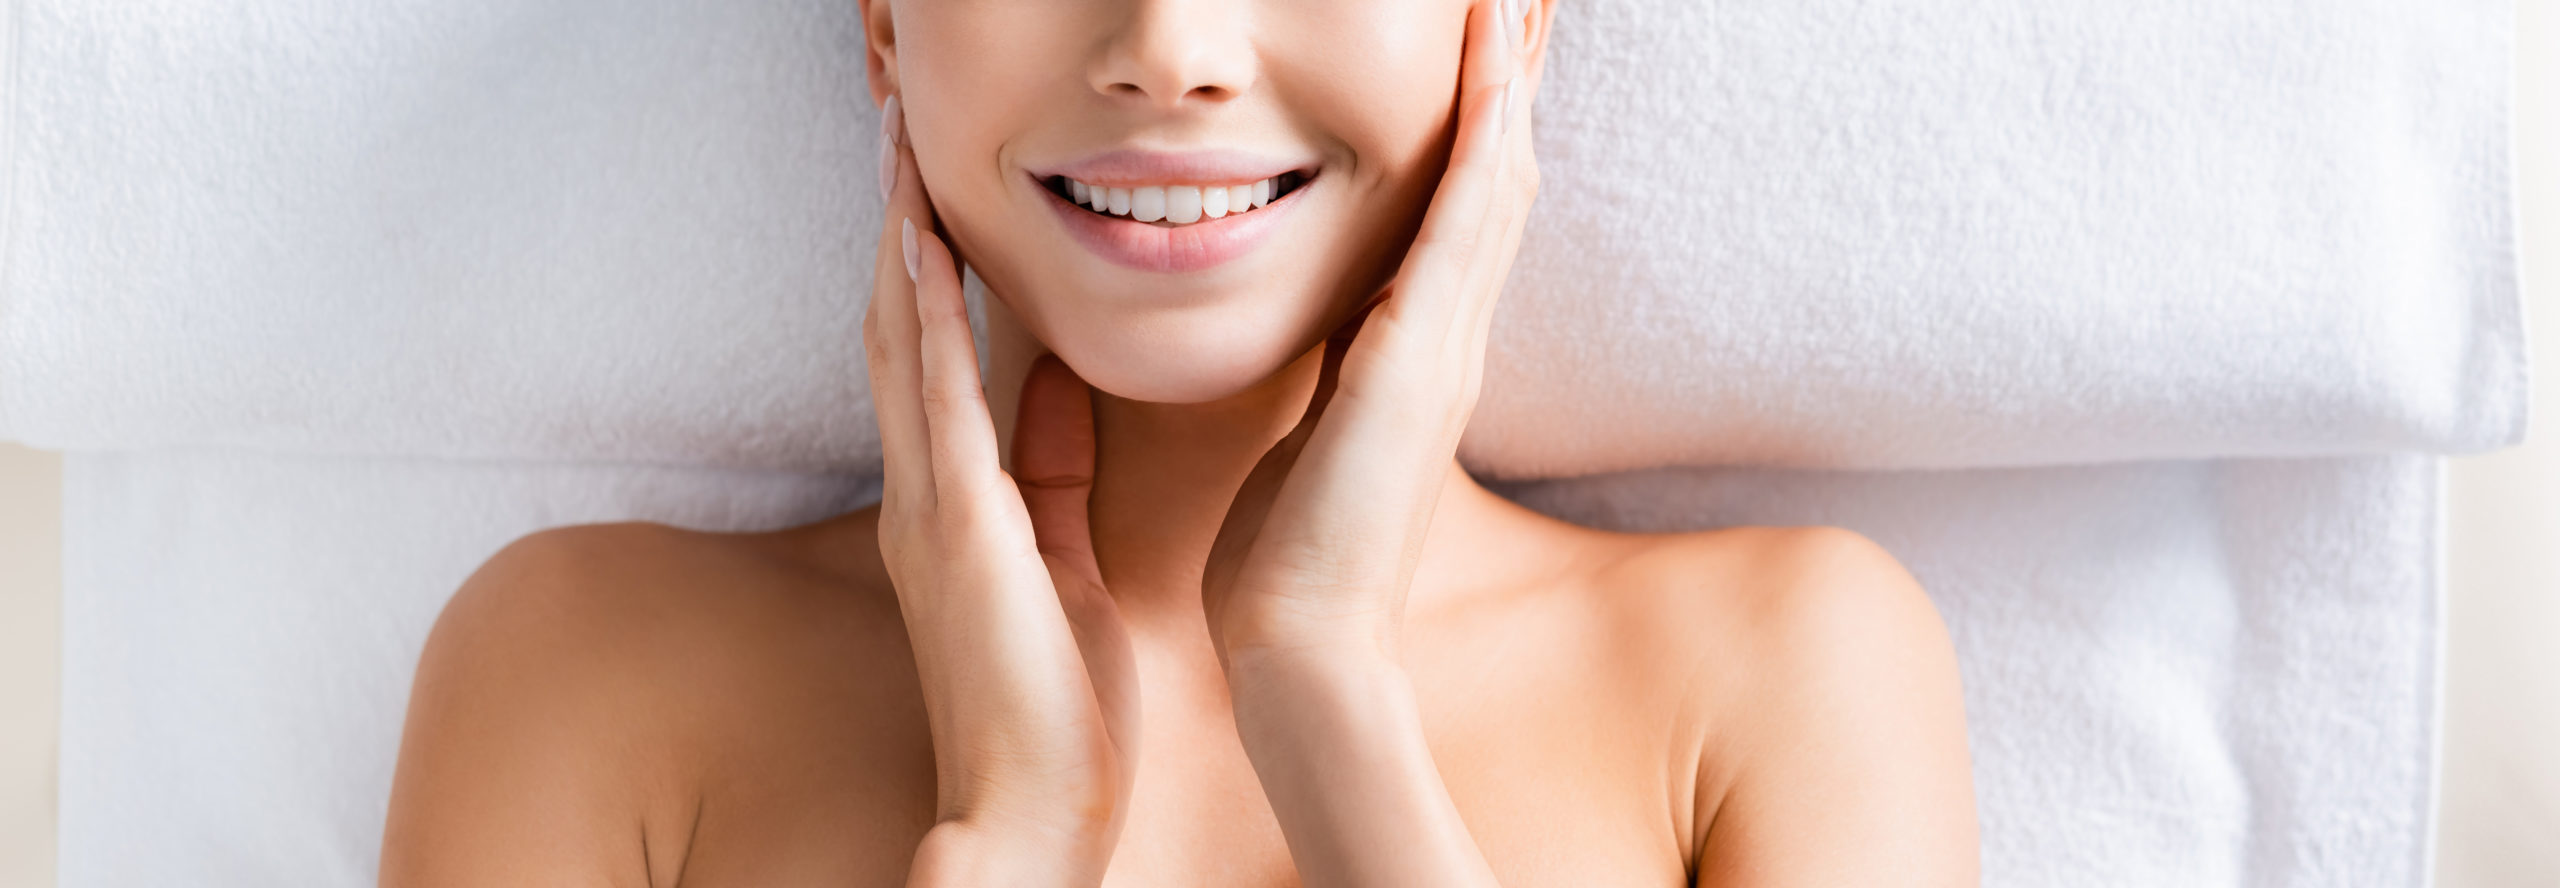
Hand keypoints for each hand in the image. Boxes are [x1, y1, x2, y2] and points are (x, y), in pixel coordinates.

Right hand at [866, 94, 1139, 885]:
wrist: (1031, 809)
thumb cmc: (1053, 704)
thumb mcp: (1060, 561)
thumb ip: (1050, 470)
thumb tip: (1060, 384)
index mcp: (948, 507)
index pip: (927, 363)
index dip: (921, 271)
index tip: (928, 188)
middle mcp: (922, 497)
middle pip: (897, 335)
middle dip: (896, 235)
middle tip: (896, 141)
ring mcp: (928, 512)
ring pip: (902, 348)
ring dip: (900, 249)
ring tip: (900, 158)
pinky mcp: (957, 533)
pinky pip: (937, 401)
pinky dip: (927, 319)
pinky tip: (927, 252)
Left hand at [1202, 0, 1539, 667]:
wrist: (1300, 642)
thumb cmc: (1288, 558)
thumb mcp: (1305, 436)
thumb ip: (1321, 380)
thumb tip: (1313, 341)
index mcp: (1415, 355)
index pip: (1458, 214)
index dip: (1477, 126)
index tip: (1478, 47)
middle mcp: (1449, 338)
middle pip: (1501, 177)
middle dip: (1513, 81)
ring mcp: (1447, 343)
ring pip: (1500, 177)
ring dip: (1513, 80)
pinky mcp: (1422, 354)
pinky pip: (1469, 217)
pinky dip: (1487, 134)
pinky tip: (1496, 64)